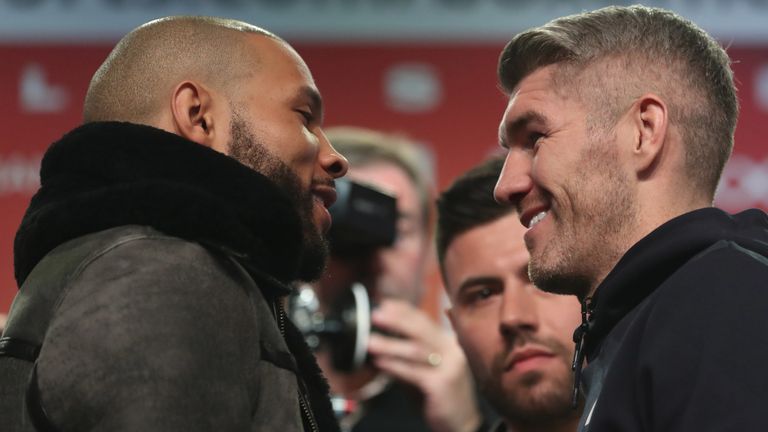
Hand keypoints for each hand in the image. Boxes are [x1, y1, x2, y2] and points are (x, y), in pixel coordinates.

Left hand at [367, 299, 481, 431]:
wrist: (463, 425)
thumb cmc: (441, 398)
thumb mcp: (425, 371)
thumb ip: (408, 358)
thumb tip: (382, 343)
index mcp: (449, 344)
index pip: (425, 321)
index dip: (405, 311)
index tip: (385, 304)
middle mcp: (452, 351)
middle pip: (421, 330)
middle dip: (396, 320)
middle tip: (376, 315)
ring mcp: (449, 367)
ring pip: (416, 350)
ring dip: (390, 345)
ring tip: (370, 342)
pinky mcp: (442, 384)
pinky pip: (414, 372)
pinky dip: (395, 366)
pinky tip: (380, 363)